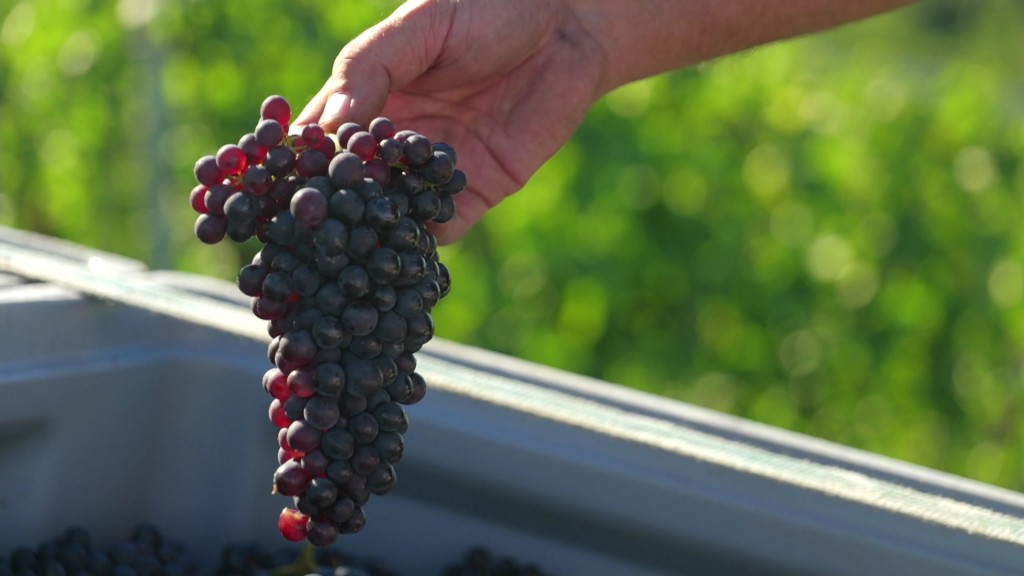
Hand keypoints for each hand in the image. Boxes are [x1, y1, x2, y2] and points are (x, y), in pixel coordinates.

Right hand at [293, 0, 607, 243]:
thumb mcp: (419, 29)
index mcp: (369, 96)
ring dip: (372, 230)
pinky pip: (444, 223)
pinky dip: (426, 238)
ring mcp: (433, 168)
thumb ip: (369, 72)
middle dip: (329, 209)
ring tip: (349, 251)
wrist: (570, 22)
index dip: (295, 162)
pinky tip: (408, 251)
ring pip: (392, 211)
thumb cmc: (487, 8)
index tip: (269, 188)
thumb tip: (322, 128)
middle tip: (305, 233)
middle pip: (351, 184)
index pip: (319, 136)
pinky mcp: (476, 188)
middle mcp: (394, 139)